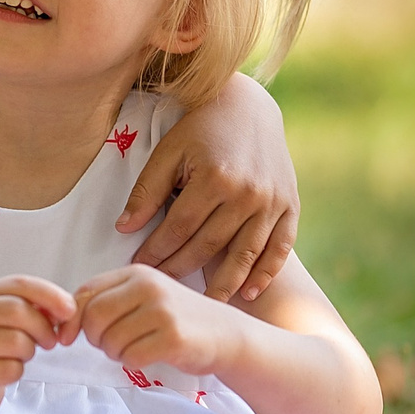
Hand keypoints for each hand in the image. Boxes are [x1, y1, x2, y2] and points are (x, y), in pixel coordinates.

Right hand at [0, 275, 75, 413]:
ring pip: (16, 341)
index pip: (19, 284)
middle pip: (18, 311)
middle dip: (43, 328)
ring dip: (30, 352)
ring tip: (21, 355)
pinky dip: (17, 372)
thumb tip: (65, 309)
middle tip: (49, 342)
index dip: (50, 294)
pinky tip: (6, 370)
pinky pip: (10, 369)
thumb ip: (34, 309)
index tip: (70, 310)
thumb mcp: (10, 321)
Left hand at [70, 265, 252, 375]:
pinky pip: (131, 357)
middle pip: (93, 317)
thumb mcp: (144, 298)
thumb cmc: (179, 319)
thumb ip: (108, 301)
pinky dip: (132, 362)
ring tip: (134, 348)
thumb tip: (64, 322)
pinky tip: (147, 355)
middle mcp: (148, 287)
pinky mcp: (174, 337)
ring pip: (110, 340)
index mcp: (136, 273)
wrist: (228, 335)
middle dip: (94, 338)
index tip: (69, 336)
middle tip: (110, 344)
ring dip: (114, 353)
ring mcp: (162, 311)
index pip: (85, 293)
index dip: (71, 319)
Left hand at [116, 73, 298, 301]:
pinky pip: (280, 247)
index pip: (178, 228)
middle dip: (181, 269)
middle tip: (163, 289)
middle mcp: (248, 193)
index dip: (156, 250)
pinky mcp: (291, 205)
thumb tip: (123, 228)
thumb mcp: (168, 152)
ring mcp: (273, 202)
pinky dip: (266, 272)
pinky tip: (250, 292)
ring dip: (226, 284)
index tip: (138, 266)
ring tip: (205, 305)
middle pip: (209, 245)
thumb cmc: (200, 129)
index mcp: (215, 178)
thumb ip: (147, 191)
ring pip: (246, 254)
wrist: (250, 107)